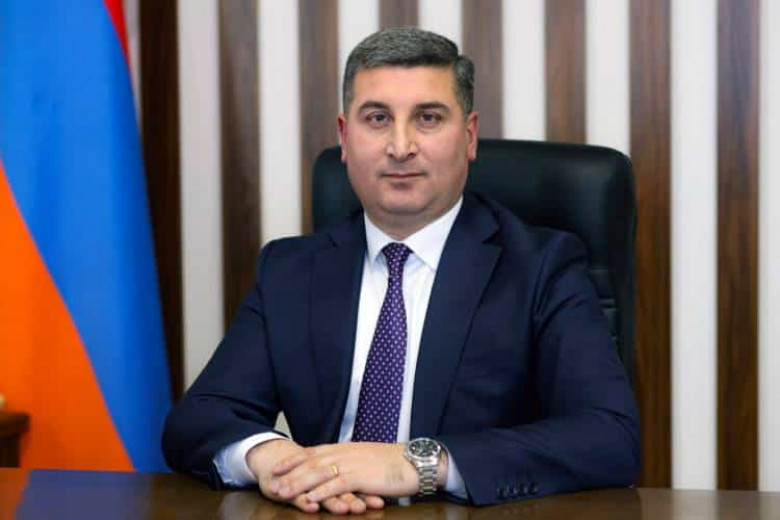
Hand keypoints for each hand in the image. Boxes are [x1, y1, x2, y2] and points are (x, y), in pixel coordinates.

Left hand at [269, 442, 427, 503]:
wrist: (414, 461)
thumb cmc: (393, 463)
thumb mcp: (366, 458)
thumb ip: (350, 461)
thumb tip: (337, 469)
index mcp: (345, 448)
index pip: (313, 452)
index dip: (293, 460)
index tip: (277, 468)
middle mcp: (344, 453)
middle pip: (310, 462)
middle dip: (289, 473)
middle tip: (271, 484)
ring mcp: (351, 464)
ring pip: (317, 473)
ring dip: (298, 483)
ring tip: (282, 493)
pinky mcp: (360, 476)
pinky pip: (336, 485)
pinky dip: (320, 493)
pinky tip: (309, 500)